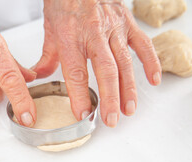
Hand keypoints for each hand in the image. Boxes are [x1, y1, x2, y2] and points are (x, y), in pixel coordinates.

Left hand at [32, 0, 161, 126]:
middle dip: (110, 98)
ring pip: (125, 62)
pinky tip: (153, 81)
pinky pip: (143, 44)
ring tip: (128, 110)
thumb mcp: (50, 30)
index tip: (83, 114)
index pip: (76, 72)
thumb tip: (38, 77)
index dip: (79, 95)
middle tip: (111, 119)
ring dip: (129, 89)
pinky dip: (151, 62)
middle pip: (105, 71)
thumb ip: (47, 58)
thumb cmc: (64, 3)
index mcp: (71, 38)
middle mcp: (94, 34)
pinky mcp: (127, 23)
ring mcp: (113, 28)